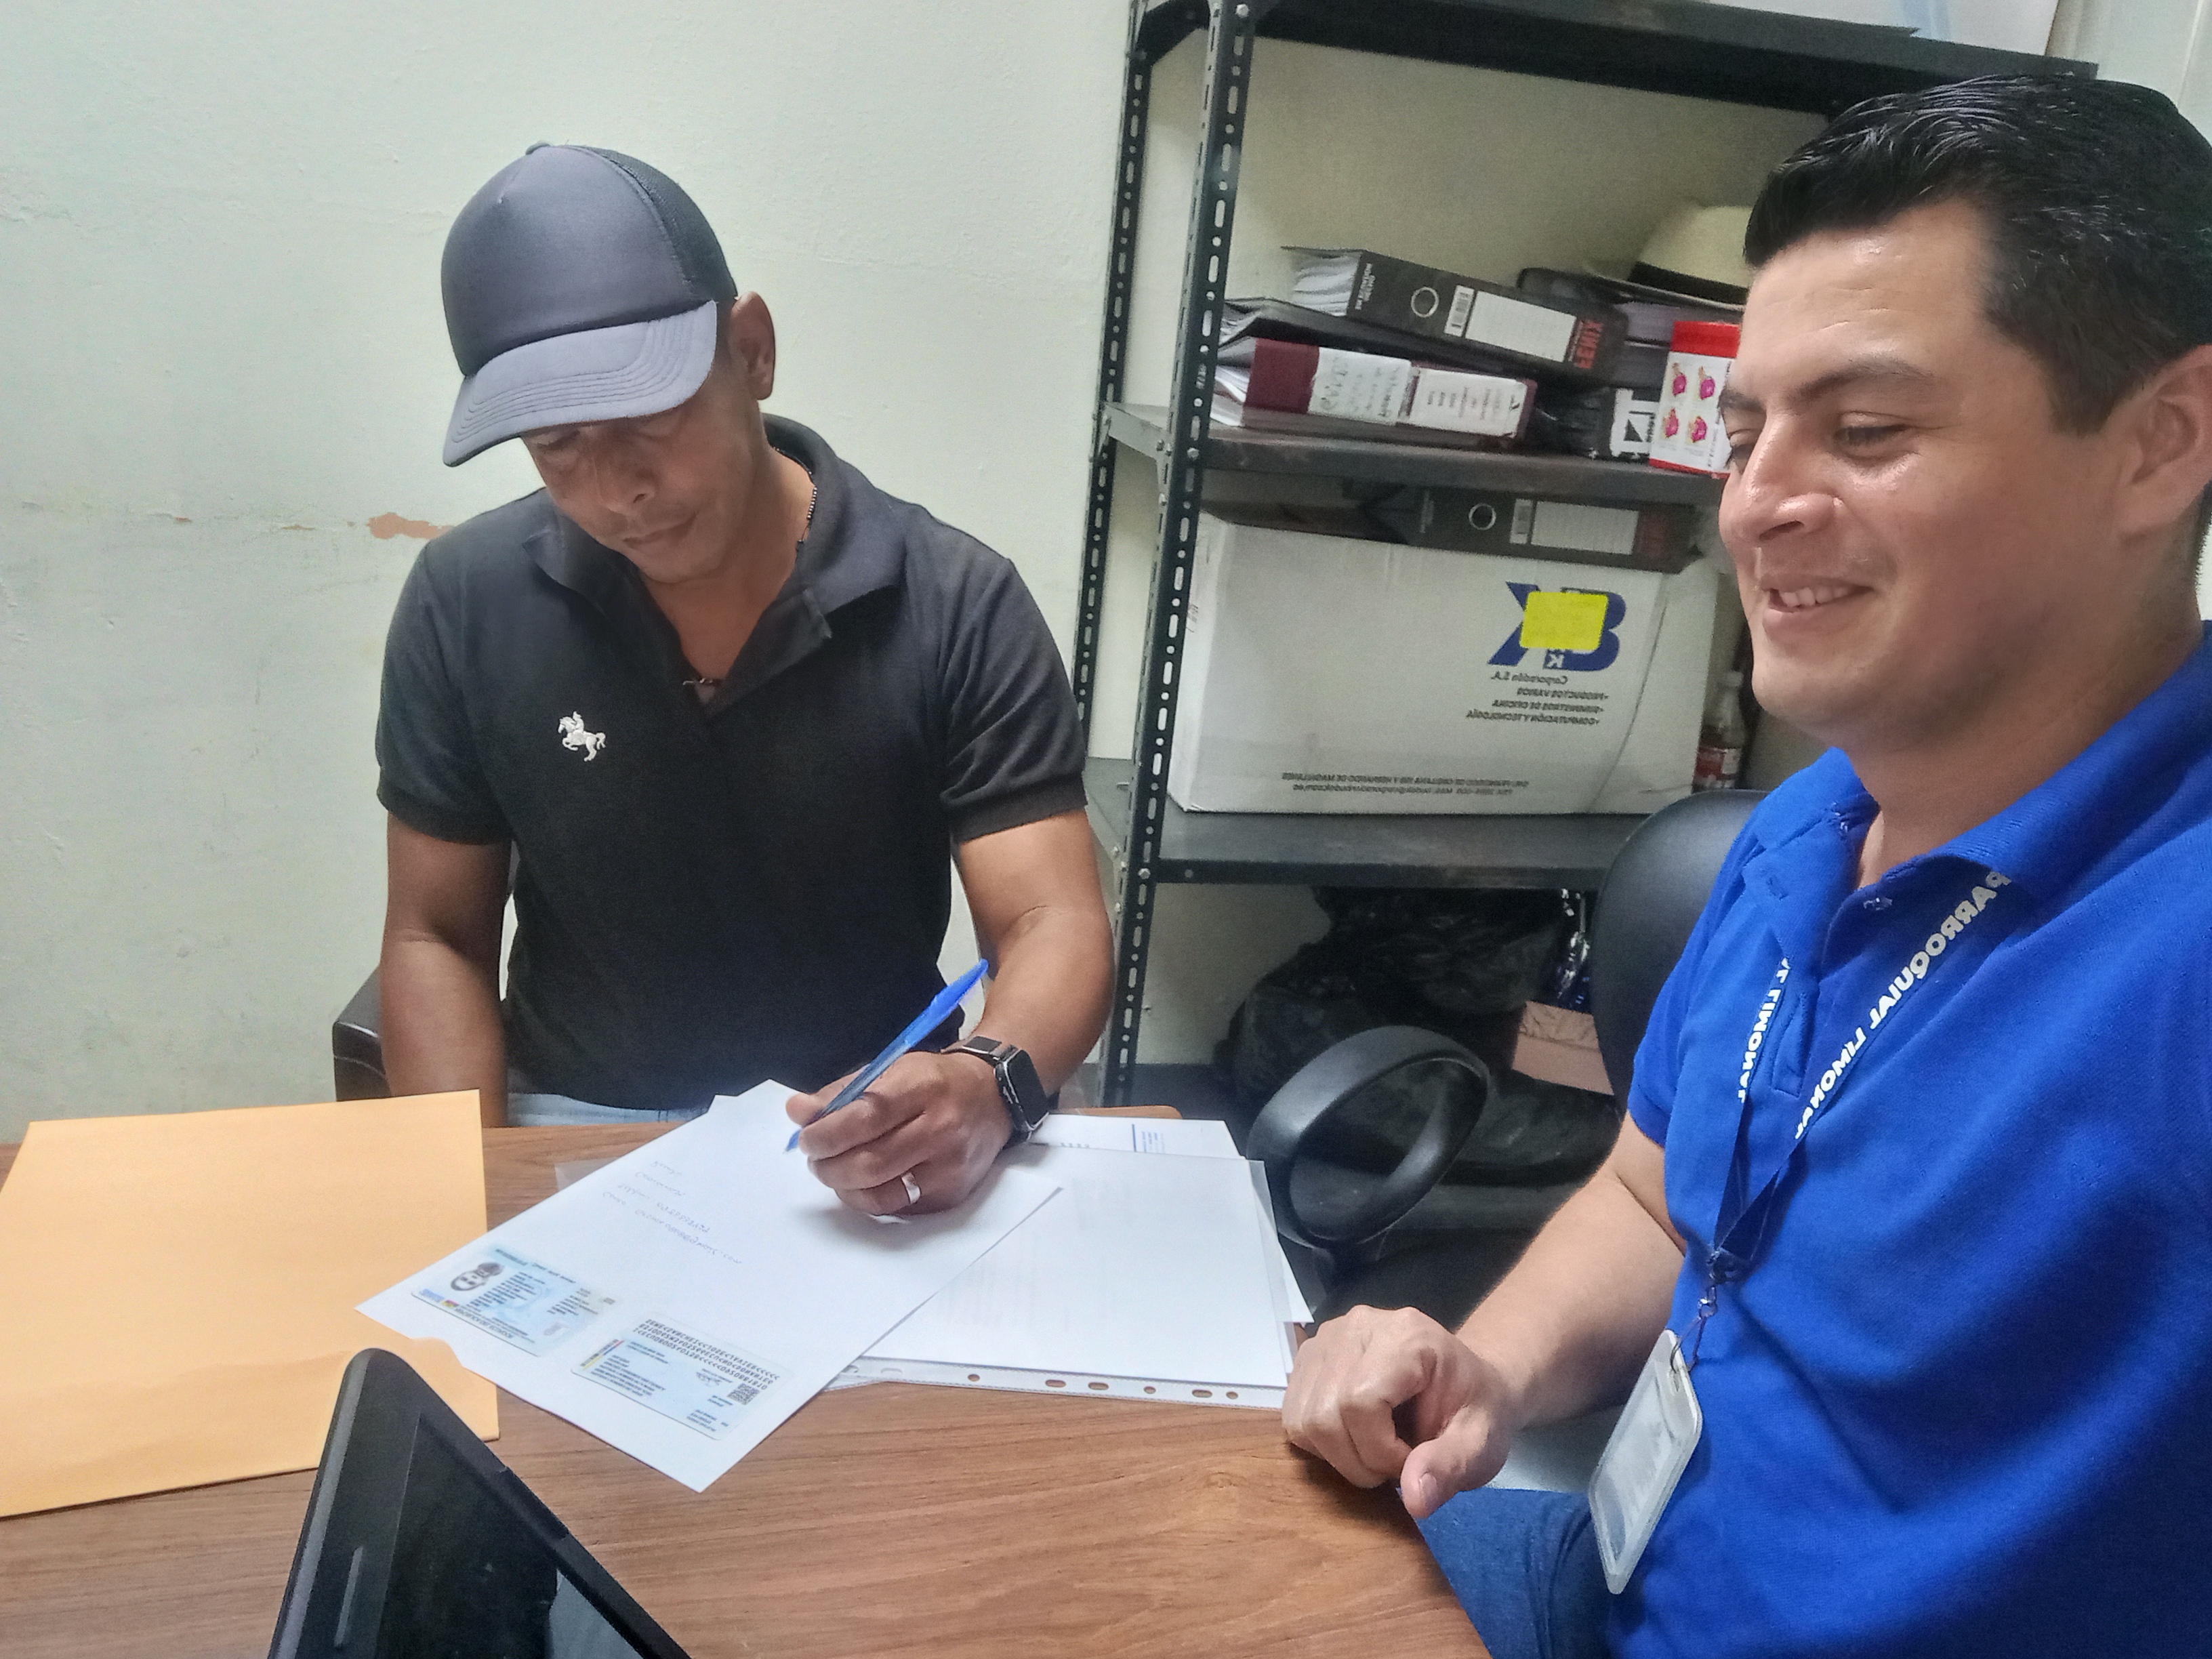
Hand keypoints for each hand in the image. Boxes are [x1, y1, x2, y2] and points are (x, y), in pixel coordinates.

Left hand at [785, 1051, 1010, 1215]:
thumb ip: (842, 1092)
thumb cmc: (933, 1081)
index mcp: (921, 1089)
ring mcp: (948, 1167)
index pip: (863, 1119)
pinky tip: (864, 1183)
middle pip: (868, 1164)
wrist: (993, 1097)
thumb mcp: (891, 1070)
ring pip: (880, 1195)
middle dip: (829, 1166)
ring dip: (844, 1187)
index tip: (808, 1139)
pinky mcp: (951, 1193)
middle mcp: (939, 1129)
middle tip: (817, 1159)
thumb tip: (797, 1112)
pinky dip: (871, 1198)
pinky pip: (899, 1208)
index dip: (826, 1134)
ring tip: (837, 1171)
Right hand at [1282, 1305, 1521, 1519]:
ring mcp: (1326, 1339)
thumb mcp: (1481, 1443)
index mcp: (1404, 1337)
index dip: (1380, 1451)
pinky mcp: (1308, 1357)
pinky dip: (1320, 1443)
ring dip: (1338, 1454)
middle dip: (1358, 1460)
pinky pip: (1293, 1416)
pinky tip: (1354, 1438)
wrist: (1464, 1383)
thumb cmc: (1475, 1410)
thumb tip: (1414, 1501)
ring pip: (1302, 1419)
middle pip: (1324, 1415)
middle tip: (1396, 1462)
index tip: (1413, 1462)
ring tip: (1376, 1449)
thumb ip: (1450, 1467)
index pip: (1360, 1402)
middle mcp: (1356, 1327)